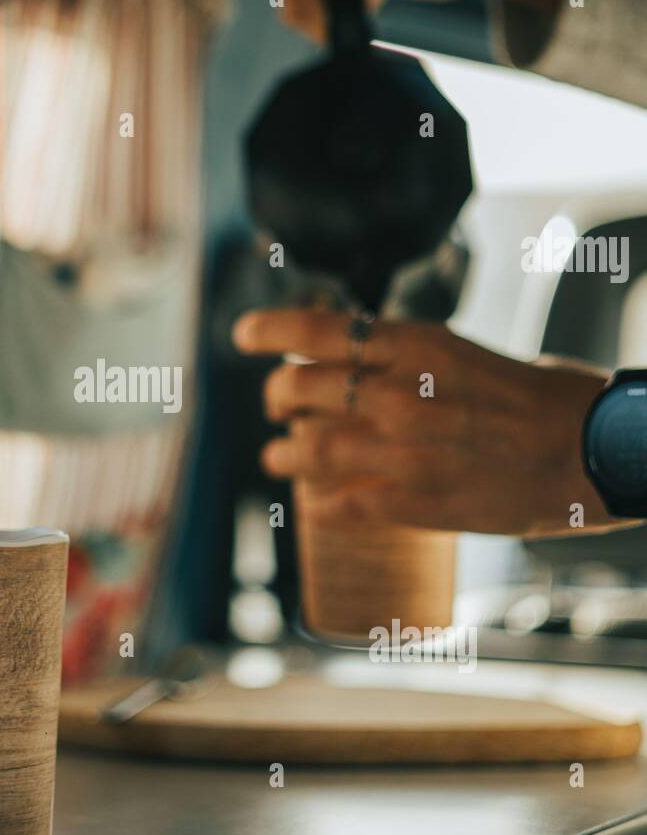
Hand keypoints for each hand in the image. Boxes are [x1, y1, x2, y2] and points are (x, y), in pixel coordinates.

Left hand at [232, 306, 619, 537]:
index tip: (242, 335)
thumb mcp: (464, 354)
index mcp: (416, 346)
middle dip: (276, 398)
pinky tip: (317, 503)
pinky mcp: (415, 502)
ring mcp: (403, 451)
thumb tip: (353, 358)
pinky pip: (340, 504)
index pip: (318, 330)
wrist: (591, 450)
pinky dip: (319, 503)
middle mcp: (400, 394)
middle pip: (299, 390)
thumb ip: (406, 359)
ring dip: (284, 455)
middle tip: (275, 405)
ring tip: (277, 458)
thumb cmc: (536, 398)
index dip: (269, 331)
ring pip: (308, 450)